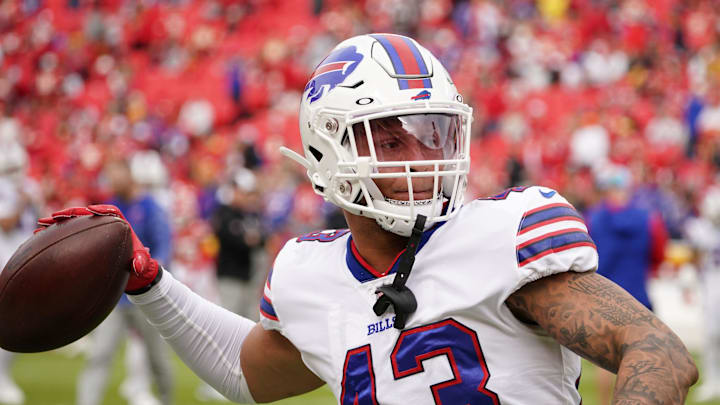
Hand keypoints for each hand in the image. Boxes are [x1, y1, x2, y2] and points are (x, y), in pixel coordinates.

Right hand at [35, 205, 159, 292]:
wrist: (132, 275)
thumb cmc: (139, 268)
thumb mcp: (142, 266)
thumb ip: (142, 264)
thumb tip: (139, 265)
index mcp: (121, 226)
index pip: (111, 212)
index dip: (102, 209)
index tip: (91, 211)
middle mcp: (105, 226)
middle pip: (86, 215)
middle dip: (71, 213)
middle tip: (55, 216)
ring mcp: (92, 233)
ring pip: (73, 223)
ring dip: (57, 222)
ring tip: (41, 223)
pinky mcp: (82, 240)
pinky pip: (67, 234)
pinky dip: (54, 234)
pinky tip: (38, 235)